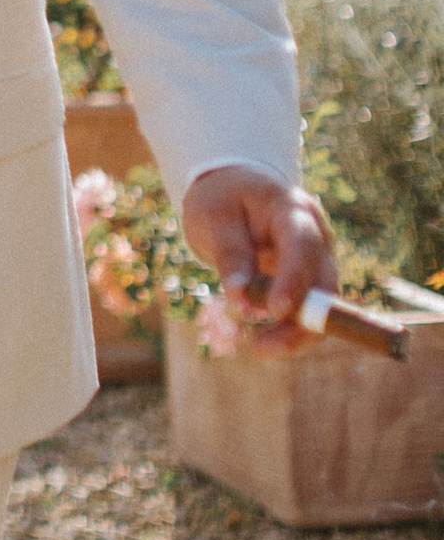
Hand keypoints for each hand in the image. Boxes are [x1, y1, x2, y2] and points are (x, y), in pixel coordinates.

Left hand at [180, 163, 340, 351]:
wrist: (234, 190)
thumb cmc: (222, 199)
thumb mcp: (214, 217)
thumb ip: (230, 254)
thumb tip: (241, 299)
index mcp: (293, 210)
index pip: (303, 245)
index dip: (294, 280)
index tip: (275, 310)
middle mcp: (316, 237)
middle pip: (324, 284)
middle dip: (301, 321)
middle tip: (261, 347)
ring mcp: (317, 260)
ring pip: (321, 306)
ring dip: (295, 333)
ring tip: (259, 349)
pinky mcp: (309, 281)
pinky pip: (307, 312)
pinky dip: (288, 329)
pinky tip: (264, 342)